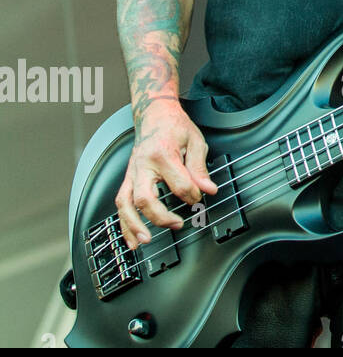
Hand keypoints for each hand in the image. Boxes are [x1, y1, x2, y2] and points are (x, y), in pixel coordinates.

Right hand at [115, 99, 217, 249]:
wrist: (154, 115)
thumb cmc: (175, 127)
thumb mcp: (195, 141)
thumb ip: (199, 168)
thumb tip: (208, 190)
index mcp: (162, 154)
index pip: (179, 183)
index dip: (192, 194)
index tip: (200, 196)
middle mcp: (142, 165)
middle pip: (144, 197)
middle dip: (160, 216)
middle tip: (177, 224)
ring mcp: (132, 173)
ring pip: (125, 204)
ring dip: (134, 225)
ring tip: (145, 240)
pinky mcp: (127, 180)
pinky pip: (120, 204)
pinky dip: (124, 224)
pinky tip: (131, 239)